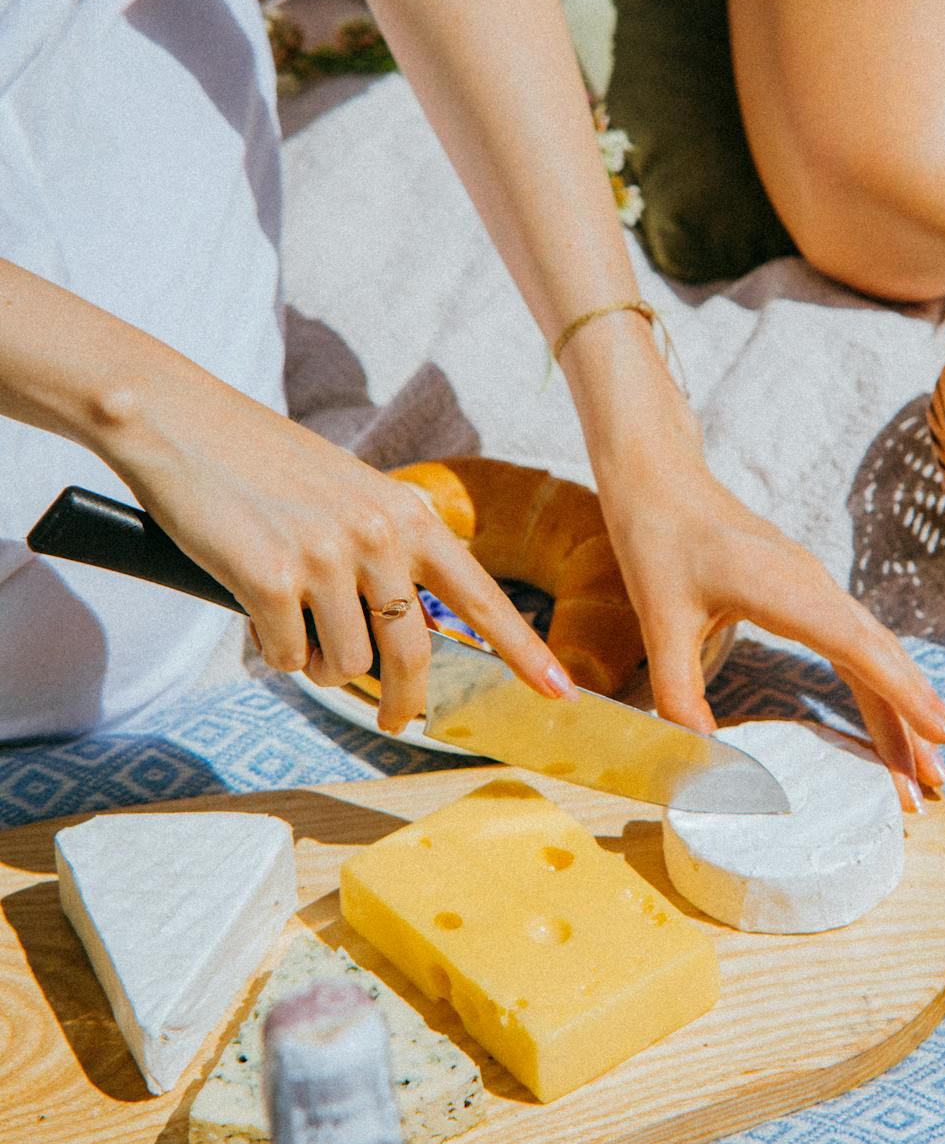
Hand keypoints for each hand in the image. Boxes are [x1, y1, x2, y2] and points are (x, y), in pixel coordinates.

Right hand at [98, 364, 571, 734]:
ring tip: (289, 614)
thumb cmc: (263, 463)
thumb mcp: (349, 496)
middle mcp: (380, 536)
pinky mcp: (273, 578)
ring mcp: (328, 557)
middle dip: (405, 702)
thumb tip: (401, 641)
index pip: (480, 596)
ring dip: (318, 660)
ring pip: (344, 665)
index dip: (523, 651)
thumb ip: (385, 556)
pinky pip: (289, 658)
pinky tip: (253, 605)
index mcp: (409, 514)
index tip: (561, 692)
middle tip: (395, 722)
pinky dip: (272, 647)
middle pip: (413, 655)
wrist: (183, 422)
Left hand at [596, 449, 944, 812]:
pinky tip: (900, 710)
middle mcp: (814, 586)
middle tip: (937, 784)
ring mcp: (816, 587)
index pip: (857, 647)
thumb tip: (704, 759)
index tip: (940, 734)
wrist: (660, 479)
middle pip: (880, 658)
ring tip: (929, 766)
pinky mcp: (808, 592)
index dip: (902, 692)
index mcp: (783, 589)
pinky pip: (858, 642)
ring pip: (875, 652)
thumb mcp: (659, 621)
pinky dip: (883, 682)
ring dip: (903, 707)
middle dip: (912, 723)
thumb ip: (679, 693)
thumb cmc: (658, 542)